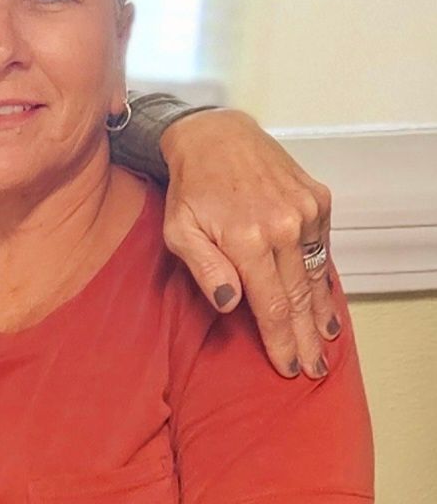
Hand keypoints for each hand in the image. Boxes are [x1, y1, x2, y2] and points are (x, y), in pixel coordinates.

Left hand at [158, 109, 338, 378]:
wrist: (216, 136)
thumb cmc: (190, 188)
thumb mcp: (178, 230)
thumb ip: (204, 268)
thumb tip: (229, 305)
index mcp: (246, 238)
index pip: (270, 304)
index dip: (280, 339)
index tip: (286, 365)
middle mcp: (283, 226)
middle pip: (298, 296)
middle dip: (305, 337)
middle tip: (311, 366)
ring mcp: (306, 212)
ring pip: (315, 275)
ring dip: (320, 313)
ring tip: (324, 343)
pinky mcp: (318, 200)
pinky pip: (322, 249)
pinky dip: (324, 277)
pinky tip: (324, 302)